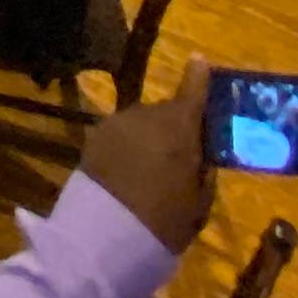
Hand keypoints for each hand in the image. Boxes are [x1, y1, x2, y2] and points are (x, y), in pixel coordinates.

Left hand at [77, 58, 212, 254]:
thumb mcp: (199, 203)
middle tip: (178, 155)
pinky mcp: (94, 136)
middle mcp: (147, 115)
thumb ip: (203, 172)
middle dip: (173, 127)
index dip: (199, 77)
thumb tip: (202, 156)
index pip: (193, 91)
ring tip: (148, 170)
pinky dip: (127, 145)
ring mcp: (117, 123)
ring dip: (148, 136)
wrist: (107, 236)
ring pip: (141, 123)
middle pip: (166, 112)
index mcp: (180, 128)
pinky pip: (120, 134)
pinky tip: (126, 172)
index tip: (199, 61)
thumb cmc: (165, 222)